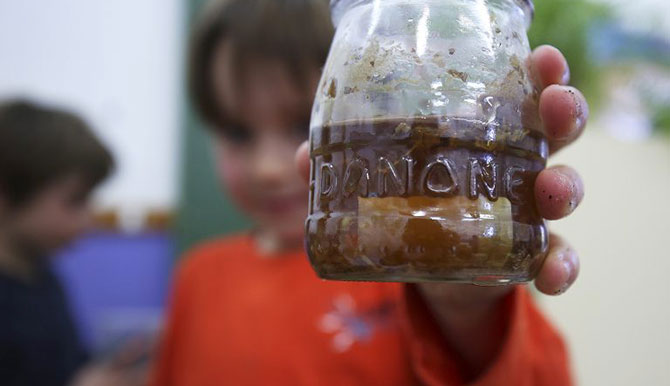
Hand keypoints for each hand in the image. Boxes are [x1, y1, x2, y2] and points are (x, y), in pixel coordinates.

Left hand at [295, 45, 585, 297]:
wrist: (433, 273)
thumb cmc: (413, 208)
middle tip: (557, 105)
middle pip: (554, 129)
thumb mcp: (383, 184)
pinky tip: (552, 273)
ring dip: (566, 185)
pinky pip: (557, 258)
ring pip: (562, 188)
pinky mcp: (527, 257)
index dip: (537, 73)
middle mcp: (515, 165)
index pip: (518, 93)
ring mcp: (527, 211)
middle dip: (563, 112)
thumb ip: (345, 169)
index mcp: (484, 134)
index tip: (540, 57)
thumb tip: (302, 158)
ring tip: (552, 191)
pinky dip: (561, 266)